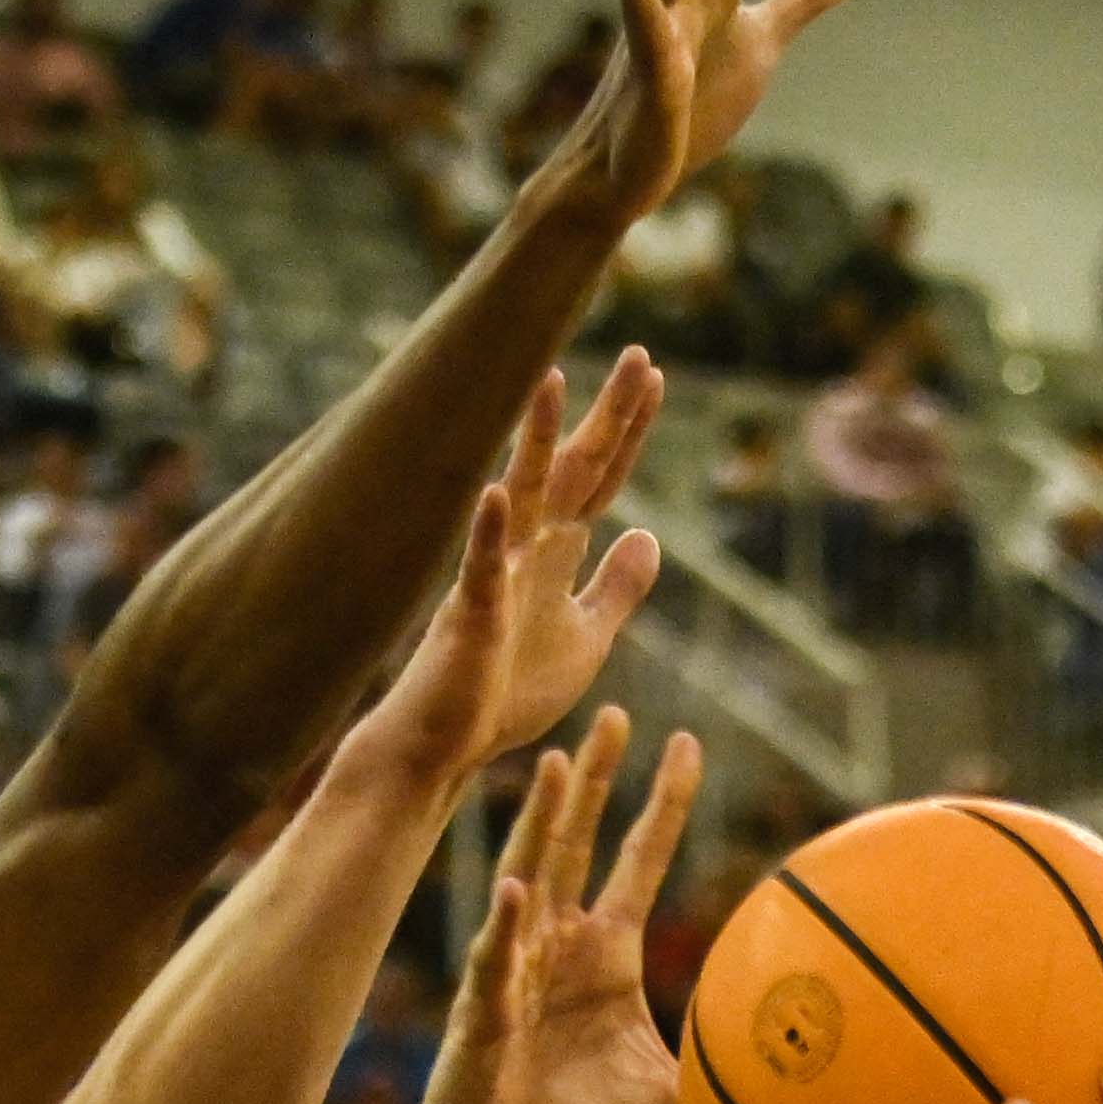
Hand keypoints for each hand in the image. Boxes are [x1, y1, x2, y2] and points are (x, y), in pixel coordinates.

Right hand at [358, 357, 671, 792]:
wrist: (448, 747)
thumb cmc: (506, 692)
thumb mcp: (587, 638)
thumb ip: (616, 587)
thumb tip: (649, 535)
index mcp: (555, 555)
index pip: (601, 480)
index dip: (628, 432)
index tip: (655, 376)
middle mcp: (526, 551)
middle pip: (573, 471)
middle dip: (607, 418)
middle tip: (639, 356)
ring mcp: (495, 578)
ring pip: (522, 498)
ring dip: (537, 442)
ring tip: (553, 382)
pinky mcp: (470, 618)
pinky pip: (480, 569)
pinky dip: (489, 532)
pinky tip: (497, 493)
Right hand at [403, 711, 694, 1103]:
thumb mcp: (666, 1099)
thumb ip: (722, 1078)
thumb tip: (805, 1091)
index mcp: (604, 948)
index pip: (638, 858)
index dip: (662, 803)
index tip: (687, 742)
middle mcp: (556, 941)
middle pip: (577, 840)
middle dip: (593, 777)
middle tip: (614, 711)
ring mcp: (513, 967)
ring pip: (530, 878)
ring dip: (540, 822)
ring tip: (551, 764)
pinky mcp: (483, 1009)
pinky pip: (495, 964)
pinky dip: (504, 931)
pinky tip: (514, 893)